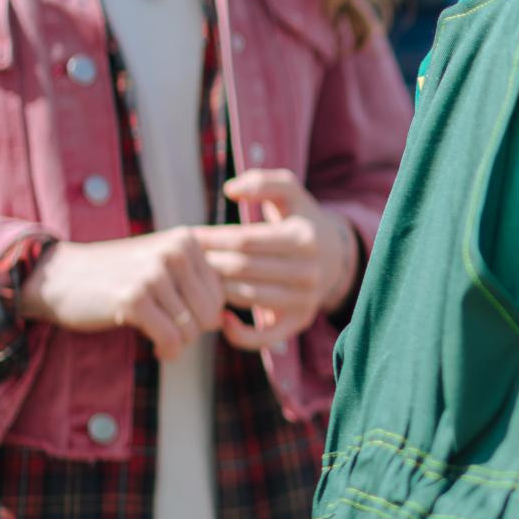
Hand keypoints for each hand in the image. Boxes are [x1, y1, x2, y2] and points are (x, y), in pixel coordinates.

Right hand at [23, 228, 225, 359]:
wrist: (59, 277)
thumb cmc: (115, 275)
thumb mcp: (161, 262)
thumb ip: (196, 278)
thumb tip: (228, 316)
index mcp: (186, 241)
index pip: (222, 292)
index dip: (205, 314)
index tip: (182, 318)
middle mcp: (175, 252)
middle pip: (211, 312)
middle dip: (194, 331)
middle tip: (171, 332)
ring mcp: (154, 274)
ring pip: (193, 329)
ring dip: (179, 343)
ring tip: (162, 340)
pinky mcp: (134, 299)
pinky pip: (172, 339)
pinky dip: (168, 351)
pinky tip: (156, 349)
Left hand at [199, 169, 360, 351]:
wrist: (334, 256)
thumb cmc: (299, 220)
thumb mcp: (290, 192)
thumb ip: (263, 181)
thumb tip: (231, 190)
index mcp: (304, 238)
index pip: (246, 240)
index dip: (214, 238)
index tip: (190, 236)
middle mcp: (308, 272)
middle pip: (243, 269)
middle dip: (210, 262)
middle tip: (184, 259)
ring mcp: (305, 300)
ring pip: (247, 298)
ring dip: (215, 290)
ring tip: (195, 280)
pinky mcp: (298, 322)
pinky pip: (263, 337)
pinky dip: (238, 333)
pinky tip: (220, 318)